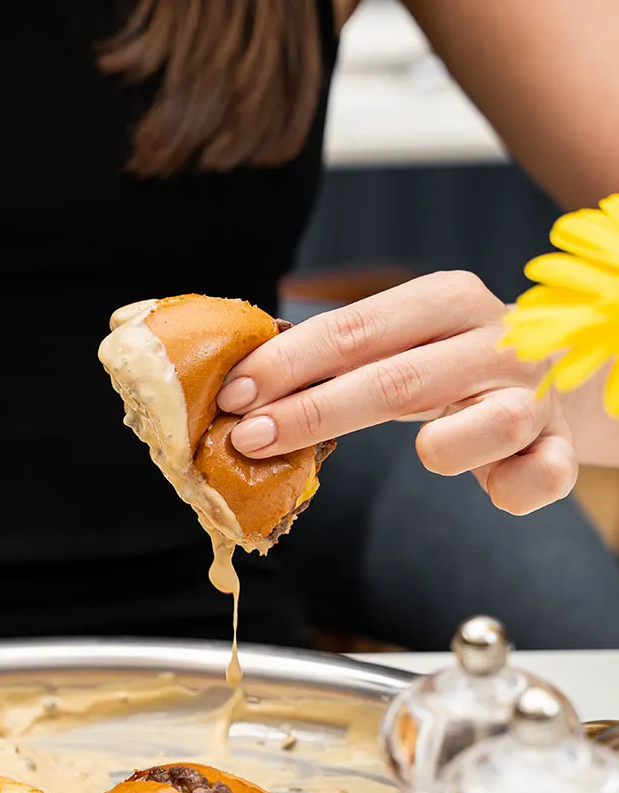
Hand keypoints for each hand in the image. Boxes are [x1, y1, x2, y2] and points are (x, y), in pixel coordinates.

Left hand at [216, 272, 577, 515]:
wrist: (550, 375)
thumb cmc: (449, 364)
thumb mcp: (399, 343)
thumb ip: (340, 360)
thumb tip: (243, 387)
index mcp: (446, 301)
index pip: (354, 329)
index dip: (288, 364)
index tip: (232, 393)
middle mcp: (494, 339)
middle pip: (397, 378)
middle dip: (314, 412)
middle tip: (250, 438)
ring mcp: (533, 393)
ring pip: (492, 422)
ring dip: (443, 448)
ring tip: (416, 455)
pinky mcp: (560, 444)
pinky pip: (544, 473)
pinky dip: (518, 488)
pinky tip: (496, 491)